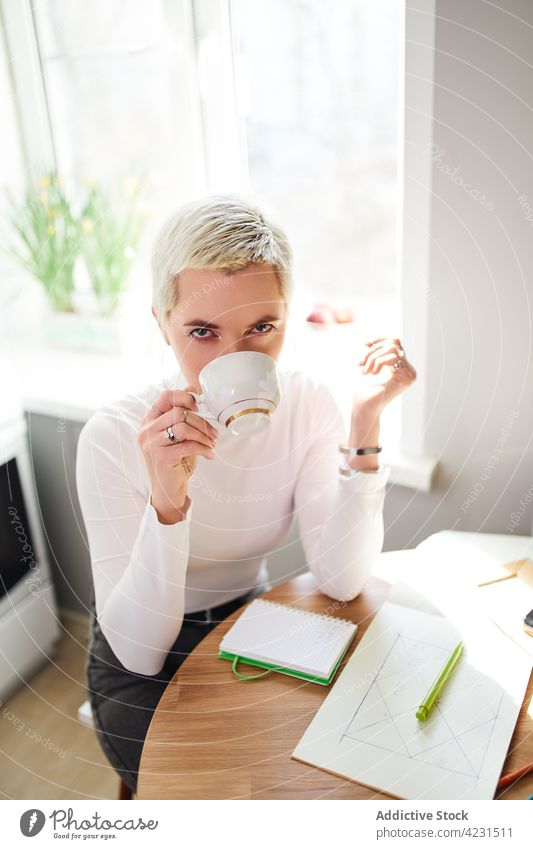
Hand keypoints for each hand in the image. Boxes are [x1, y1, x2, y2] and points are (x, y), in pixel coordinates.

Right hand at [138, 387, 217, 522]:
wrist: (168, 491)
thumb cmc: (175, 462)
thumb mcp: (179, 435)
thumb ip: (182, 415)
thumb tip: (192, 389)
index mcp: (149, 421)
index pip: (165, 397)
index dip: (185, 397)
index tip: (199, 406)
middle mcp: (146, 430)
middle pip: (178, 412)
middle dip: (201, 421)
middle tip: (213, 433)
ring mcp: (151, 443)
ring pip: (183, 426)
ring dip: (203, 435)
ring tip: (212, 444)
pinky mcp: (161, 457)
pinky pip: (188, 445)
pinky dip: (203, 448)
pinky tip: (209, 454)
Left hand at [352, 336, 416, 417]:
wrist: (364, 409)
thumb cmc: (365, 393)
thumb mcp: (369, 368)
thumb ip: (374, 354)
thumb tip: (371, 341)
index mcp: (402, 368)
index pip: (396, 343)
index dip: (380, 339)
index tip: (365, 343)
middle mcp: (409, 371)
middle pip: (394, 344)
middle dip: (373, 350)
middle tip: (361, 363)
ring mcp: (410, 375)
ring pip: (392, 349)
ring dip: (374, 357)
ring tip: (365, 370)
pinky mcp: (406, 378)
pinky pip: (392, 358)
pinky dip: (378, 362)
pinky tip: (372, 373)